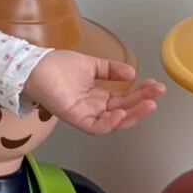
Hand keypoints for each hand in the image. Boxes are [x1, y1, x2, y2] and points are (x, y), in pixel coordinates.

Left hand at [21, 51, 163, 134]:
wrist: (35, 66)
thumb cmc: (57, 65)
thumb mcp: (90, 65)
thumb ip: (110, 70)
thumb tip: (132, 72)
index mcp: (97, 97)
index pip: (124, 99)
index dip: (141, 94)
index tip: (156, 86)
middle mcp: (93, 109)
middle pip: (123, 111)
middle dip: (142, 103)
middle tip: (157, 93)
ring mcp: (85, 115)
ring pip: (114, 122)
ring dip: (132, 114)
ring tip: (148, 104)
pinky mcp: (75, 118)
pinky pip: (96, 127)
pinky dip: (109, 123)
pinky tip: (122, 113)